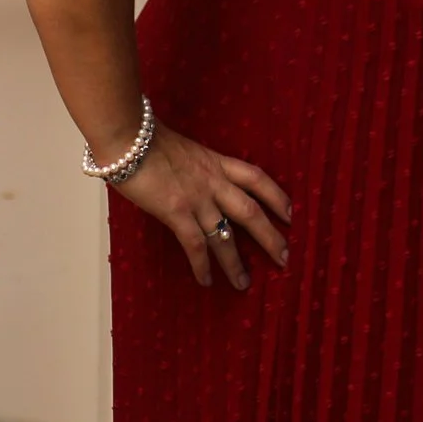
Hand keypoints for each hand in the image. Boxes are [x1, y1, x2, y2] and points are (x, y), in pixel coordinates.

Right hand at [110, 123, 292, 289]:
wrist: (130, 138)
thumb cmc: (148, 140)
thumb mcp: (184, 150)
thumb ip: (194, 168)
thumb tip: (191, 181)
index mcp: (217, 163)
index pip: (257, 179)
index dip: (277, 196)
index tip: (292, 213)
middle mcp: (214, 182)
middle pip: (251, 211)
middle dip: (270, 237)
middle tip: (285, 257)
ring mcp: (197, 198)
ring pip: (226, 235)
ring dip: (235, 263)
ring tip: (243, 284)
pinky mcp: (176, 212)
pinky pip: (194, 244)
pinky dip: (202, 265)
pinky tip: (206, 282)